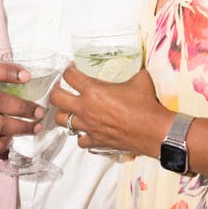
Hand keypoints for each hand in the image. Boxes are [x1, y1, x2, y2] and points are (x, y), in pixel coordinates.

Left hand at [50, 65, 170, 155]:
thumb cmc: (145, 105)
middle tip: (61, 88)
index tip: (70, 69)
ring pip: (61, 120)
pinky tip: (86, 130)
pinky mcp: (94, 140)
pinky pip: (79, 140)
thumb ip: (131, 72)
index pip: (69, 76)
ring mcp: (87, 126)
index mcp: (93, 90)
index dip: (67, 70)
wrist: (152, 130)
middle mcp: (85, 108)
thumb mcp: (139, 79)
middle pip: (55, 98)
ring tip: (70, 110)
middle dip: (55, 91)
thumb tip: (136, 68)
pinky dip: (80, 135)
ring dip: (64, 114)